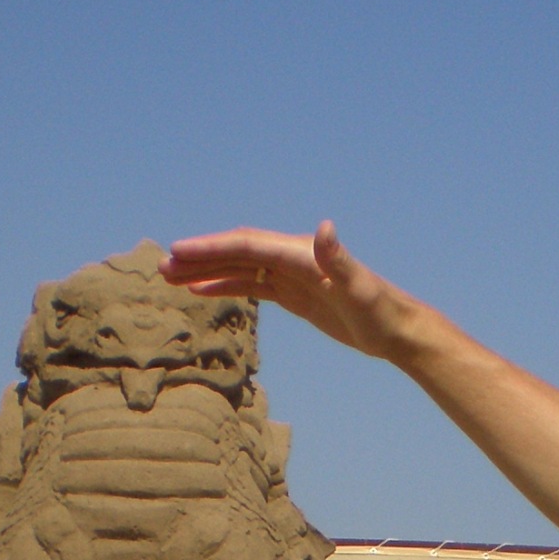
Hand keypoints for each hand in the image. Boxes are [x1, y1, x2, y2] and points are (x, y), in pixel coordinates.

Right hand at [160, 221, 437, 364]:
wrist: (397, 331)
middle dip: (199, 257)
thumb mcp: (360, 289)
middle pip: (237, 252)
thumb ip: (340, 259)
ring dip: (205, 271)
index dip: (212, 248)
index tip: (178, 251)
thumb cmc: (381, 312)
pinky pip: (251, 285)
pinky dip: (225, 285)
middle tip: (161, 267)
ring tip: (170, 278)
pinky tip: (200, 290)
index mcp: (302, 253)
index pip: (248, 245)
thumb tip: (325, 228)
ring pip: (239, 268)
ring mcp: (291, 274)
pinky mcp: (293, 293)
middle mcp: (293, 257)